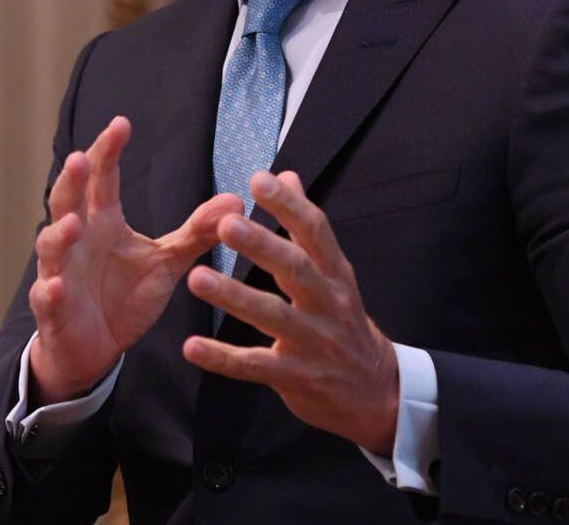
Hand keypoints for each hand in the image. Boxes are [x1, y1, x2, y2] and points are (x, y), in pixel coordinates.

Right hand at [28, 116, 244, 403]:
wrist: (95, 347)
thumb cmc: (124, 296)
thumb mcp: (167, 262)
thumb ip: (197, 232)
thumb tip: (236, 201)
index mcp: (102, 222)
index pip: (100, 178)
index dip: (107, 151)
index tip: (121, 124)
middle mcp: (76, 240)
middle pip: (67, 202)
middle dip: (72, 181)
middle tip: (79, 159)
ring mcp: (60, 272)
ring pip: (52, 246)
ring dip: (60, 235)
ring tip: (73, 224)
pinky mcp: (54, 309)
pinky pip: (48, 298)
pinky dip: (50, 291)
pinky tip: (57, 287)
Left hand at [182, 171, 400, 454]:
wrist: (378, 394)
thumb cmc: (345, 324)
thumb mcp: (335, 275)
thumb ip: (306, 228)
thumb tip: (288, 175)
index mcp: (336, 276)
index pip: (316, 232)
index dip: (289, 205)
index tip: (260, 180)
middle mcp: (328, 305)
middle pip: (296, 270)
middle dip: (262, 245)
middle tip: (226, 224)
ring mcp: (314, 344)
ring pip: (273, 316)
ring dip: (234, 297)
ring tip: (197, 278)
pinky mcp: (297, 378)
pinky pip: (254, 366)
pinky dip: (222, 358)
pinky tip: (191, 346)